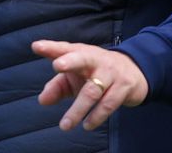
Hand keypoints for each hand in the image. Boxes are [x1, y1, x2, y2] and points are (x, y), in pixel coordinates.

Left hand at [32, 40, 147, 131]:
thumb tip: (42, 101)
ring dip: (78, 109)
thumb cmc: (95, 73)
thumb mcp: (75, 77)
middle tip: (57, 66)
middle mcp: (95, 59)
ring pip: (93, 90)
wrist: (134, 71)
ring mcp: (110, 72)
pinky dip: (97, 116)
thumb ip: (57, 87)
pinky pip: (108, 103)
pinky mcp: (123, 87)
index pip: (63, 48)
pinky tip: (87, 125)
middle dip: (69, 62)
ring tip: (65, 125)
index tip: (36, 47)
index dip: (50, 48)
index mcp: (80, 53)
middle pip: (82, 58)